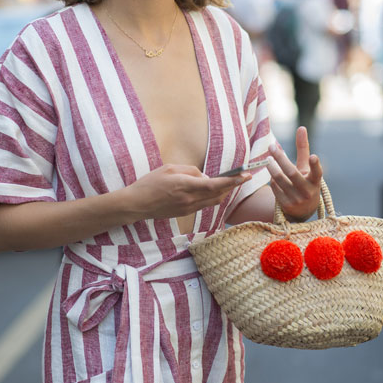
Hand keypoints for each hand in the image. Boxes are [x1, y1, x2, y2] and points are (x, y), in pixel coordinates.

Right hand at [126, 164, 249, 220]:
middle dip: (232, 186)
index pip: (216, 185)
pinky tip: (211, 190)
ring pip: (213, 201)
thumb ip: (191, 171)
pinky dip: (212, 197)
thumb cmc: (150, 183)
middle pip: (219, 194)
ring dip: (223, 192)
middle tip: (242, 177)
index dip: (233, 181)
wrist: (137, 205)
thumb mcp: (170, 168)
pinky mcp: (185, 213)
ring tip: (229, 182)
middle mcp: (190, 200)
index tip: (245, 175)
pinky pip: (204, 205)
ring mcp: (188, 209)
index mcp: (186, 186)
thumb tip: (205, 177)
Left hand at [266, 127, 322, 221]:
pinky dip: (272, 180)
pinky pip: (275, 188)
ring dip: (272, 168)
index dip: (315, 165)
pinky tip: (272, 176)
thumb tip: (301, 127)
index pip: (317, 172)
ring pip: (280, 180)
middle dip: (280, 159)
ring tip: (268, 159)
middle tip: (272, 147)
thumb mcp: (306, 167)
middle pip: (291, 173)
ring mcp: (297, 199)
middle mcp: (307, 191)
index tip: (314, 156)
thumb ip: (303, 149)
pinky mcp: (286, 205)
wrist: (302, 212)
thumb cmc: (305, 182)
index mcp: (315, 181)